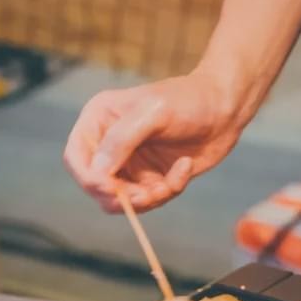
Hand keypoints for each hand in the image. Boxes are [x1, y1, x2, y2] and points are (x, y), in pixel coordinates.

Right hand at [63, 73, 243, 211]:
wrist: (225, 107)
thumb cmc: (187, 100)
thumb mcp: (152, 113)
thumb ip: (121, 140)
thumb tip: (97, 174)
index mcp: (99, 120)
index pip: (75, 159)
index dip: (89, 179)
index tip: (112, 189)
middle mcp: (109, 143)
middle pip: (96, 186)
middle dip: (121, 196)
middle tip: (148, 195)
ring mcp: (131, 162)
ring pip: (123, 200)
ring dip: (146, 199)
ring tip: (168, 184)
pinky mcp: (153, 177)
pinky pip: (151, 199)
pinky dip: (169, 190)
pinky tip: (184, 166)